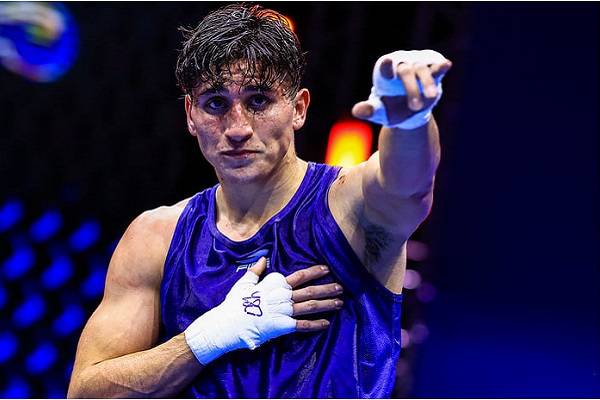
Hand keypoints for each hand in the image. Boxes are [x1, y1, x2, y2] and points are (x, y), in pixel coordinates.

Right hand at [184, 258, 342, 364]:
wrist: (229, 323)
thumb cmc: (235, 303)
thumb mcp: (245, 283)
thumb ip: (256, 270)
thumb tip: (263, 258)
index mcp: (275, 283)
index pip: (299, 275)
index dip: (314, 271)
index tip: (326, 269)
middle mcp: (283, 295)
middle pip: (310, 289)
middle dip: (327, 287)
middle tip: (341, 287)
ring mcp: (284, 310)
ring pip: (310, 305)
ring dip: (326, 303)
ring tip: (339, 302)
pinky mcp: (283, 326)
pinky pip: (303, 325)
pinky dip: (315, 324)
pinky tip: (326, 324)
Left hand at [352, 50, 451, 128]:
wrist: (410, 109)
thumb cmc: (391, 108)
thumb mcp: (380, 111)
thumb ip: (369, 110)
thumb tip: (356, 111)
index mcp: (384, 71)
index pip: (384, 66)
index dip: (387, 66)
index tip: (388, 62)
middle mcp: (401, 63)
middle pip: (406, 72)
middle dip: (411, 89)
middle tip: (415, 107)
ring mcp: (417, 63)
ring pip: (422, 70)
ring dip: (427, 84)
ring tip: (431, 97)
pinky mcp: (433, 67)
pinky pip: (436, 66)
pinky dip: (441, 66)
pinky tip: (446, 64)